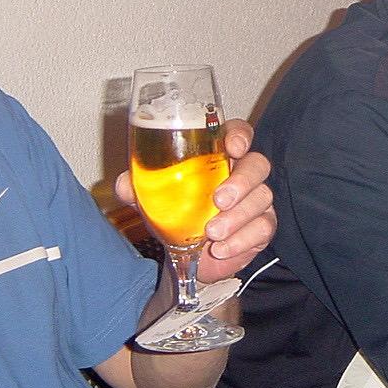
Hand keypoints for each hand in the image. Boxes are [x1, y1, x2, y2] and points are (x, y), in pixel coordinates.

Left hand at [116, 118, 276, 281]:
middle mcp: (243, 173)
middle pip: (258, 165)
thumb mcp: (155, 197)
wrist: (188, 255)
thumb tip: (124, 185)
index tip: (232, 147)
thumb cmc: (177, 213)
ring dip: (237, 216)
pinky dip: (241, 240)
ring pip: (262, 197)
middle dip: (241, 181)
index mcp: (219, 156)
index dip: (240, 135)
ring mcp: (256, 200)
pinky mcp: (262, 226)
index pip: (239, 133)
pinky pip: (263, 228)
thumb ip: (140, 186)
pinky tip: (221, 248)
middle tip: (218, 200)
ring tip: (211, 233)